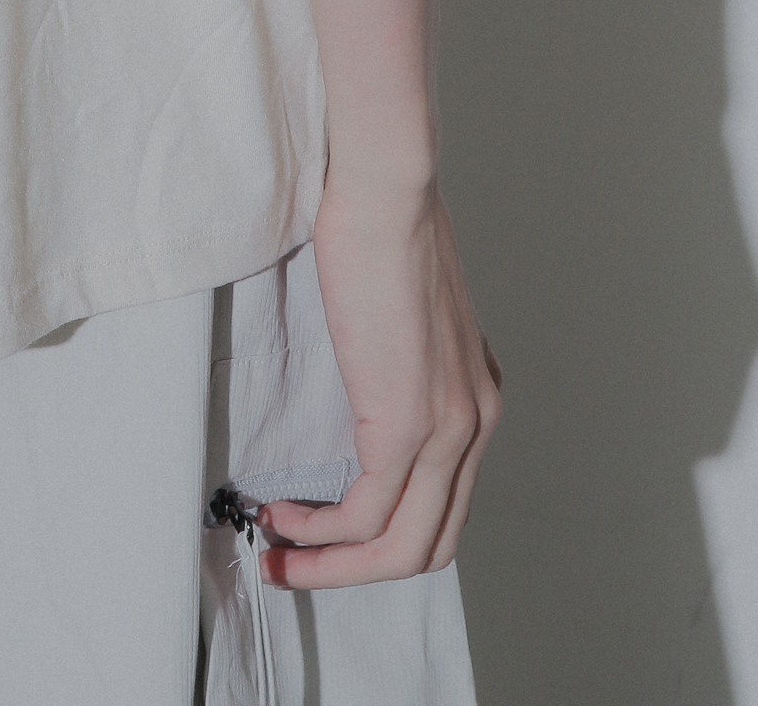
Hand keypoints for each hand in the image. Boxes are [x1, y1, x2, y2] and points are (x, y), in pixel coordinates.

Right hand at [256, 180, 500, 587]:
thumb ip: (395, 368)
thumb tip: (355, 401)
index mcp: (476, 400)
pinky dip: (323, 532)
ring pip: (403, 546)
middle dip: (357, 570)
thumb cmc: (379, 229)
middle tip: (296, 564)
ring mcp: (449, 428)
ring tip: (281, 555)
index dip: (383, 538)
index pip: (443, 507)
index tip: (325, 536)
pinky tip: (285, 514)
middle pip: (429, 545)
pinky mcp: (409, 423)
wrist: (385, 186)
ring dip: (334, 566)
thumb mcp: (400, 316)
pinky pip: (368, 513)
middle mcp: (476, 423)